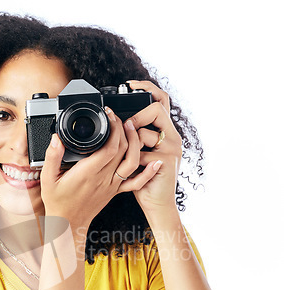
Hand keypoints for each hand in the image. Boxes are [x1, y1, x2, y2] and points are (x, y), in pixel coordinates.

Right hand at [40, 106, 160, 231]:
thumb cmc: (58, 202)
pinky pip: (135, 182)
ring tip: (132, 129)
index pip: (109, 147)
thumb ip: (52, 157)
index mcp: (88, 173)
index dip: (113, 128)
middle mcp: (103, 178)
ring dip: (136, 144)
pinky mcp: (115, 191)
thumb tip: (56, 139)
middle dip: (124, 128)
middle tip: (118, 117)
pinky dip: (147, 173)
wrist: (68, 223)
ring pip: (132, 162)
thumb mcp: (47, 178)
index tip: (109, 115)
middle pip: (123, 149)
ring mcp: (112, 185)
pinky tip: (155, 163)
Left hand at [119, 80, 182, 218]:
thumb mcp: (139, 154)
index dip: (147, 88)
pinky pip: (142, 154)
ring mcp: (171, 149)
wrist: (157, 204)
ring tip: (127, 154)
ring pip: (145, 133)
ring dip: (131, 143)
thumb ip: (133, 137)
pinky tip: (132, 170)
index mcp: (165, 132)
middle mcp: (172, 137)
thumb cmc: (144, 180)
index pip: (161, 100)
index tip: (129, 85)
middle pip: (157, 109)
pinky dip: (132, 162)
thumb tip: (117, 122)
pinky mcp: (166, 162)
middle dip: (137, 117)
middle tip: (125, 127)